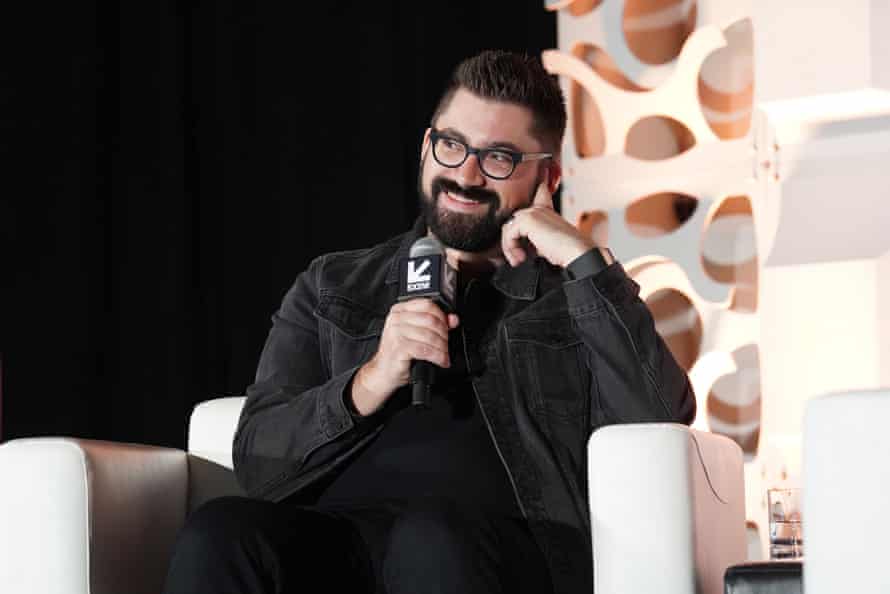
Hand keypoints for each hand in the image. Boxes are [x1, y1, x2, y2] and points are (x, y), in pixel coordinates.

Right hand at [351, 299, 459, 415]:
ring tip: (444, 355)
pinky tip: (440, 361)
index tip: (448, 327)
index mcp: (400, 310)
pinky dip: (437, 356)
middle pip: (430, 320)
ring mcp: (395, 333)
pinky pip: (425, 350)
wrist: (383, 372)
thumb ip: (435, 323)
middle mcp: (396, 319)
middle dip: (444, 334)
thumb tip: (453, 319)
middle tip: (446, 345)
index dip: (442, 316)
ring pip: (430, 336)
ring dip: (442, 348)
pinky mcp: (398, 348)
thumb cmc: (399, 352)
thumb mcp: (417, 334)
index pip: (427, 304)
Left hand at [501, 176, 594, 268]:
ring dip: (510, 248)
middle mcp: (539, 208)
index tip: (543, 180)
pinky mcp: (528, 219)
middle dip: (511, 240)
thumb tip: (517, 246)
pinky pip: (508, 235)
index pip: (540, 191)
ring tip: (519, 259)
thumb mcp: (545, 244)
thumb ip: (533, 238)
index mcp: (547, 210)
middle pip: (514, 220)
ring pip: (508, 228)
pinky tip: (522, 257)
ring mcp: (533, 212)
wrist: (576, 252)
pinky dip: (511, 249)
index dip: (539, 187)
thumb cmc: (565, 252)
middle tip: (519, 257)